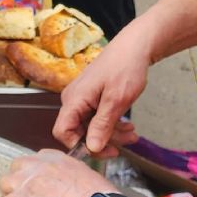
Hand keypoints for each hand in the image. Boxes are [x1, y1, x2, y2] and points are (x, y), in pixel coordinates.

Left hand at [0, 148, 109, 196]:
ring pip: (6, 185)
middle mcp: (38, 165)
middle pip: (17, 169)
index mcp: (56, 158)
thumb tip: (65, 191)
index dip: (34, 175)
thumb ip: (69, 177)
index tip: (37, 186)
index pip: (36, 160)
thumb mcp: (86, 177)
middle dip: (19, 182)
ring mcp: (26, 182)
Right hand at [53, 23, 155, 153]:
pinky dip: (113, 124)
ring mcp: (83, 99)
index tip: (103, 149)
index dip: (79, 145)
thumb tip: (91, 148)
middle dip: (103, 140)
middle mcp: (73, 100)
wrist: (134, 47)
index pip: (62, 132)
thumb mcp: (116, 101)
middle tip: (126, 142)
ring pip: (91, 127)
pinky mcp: (92, 98)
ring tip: (132, 134)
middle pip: (79, 132)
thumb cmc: (124, 68)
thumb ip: (102, 125)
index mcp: (74, 100)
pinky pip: (97, 118)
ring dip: (112, 134)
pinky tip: (128, 126)